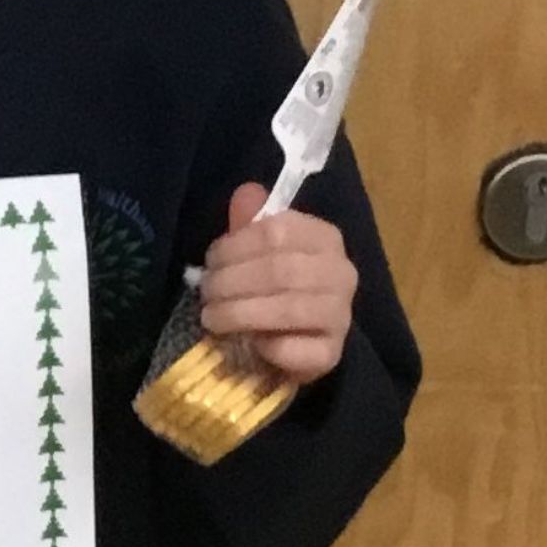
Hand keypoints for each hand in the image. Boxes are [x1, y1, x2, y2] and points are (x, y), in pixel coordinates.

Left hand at [200, 182, 355, 382]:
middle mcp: (341, 273)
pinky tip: (250, 343)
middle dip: (231, 281)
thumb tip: (247, 193)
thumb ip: (251, 224)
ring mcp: (342, 315)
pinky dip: (266, 346)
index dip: (234, 246)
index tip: (210, 262)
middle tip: (205, 293)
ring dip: (239, 313)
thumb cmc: (273, 291)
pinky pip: (295, 348)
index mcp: (325, 238)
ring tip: (211, 318)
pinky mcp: (332, 354)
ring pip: (288, 308)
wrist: (295, 345)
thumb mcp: (258, 253)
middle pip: (280, 269)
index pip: (277, 231)